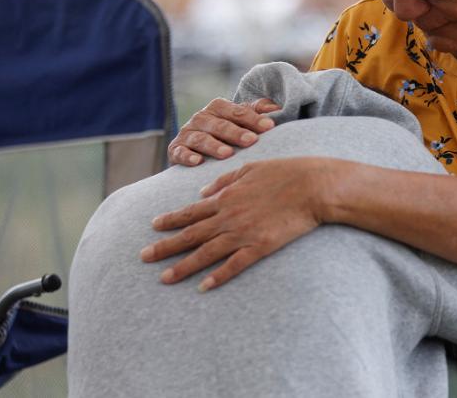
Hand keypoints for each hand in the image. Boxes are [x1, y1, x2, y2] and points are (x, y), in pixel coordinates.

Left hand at [140, 157, 338, 290]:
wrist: (313, 187)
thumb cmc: (286, 173)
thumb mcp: (251, 168)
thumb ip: (225, 180)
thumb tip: (205, 192)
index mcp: (226, 197)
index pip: (191, 211)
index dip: (170, 220)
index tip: (152, 226)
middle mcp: (228, 217)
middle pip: (190, 235)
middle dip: (164, 246)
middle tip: (142, 257)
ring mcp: (243, 233)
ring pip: (205, 253)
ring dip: (183, 266)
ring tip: (164, 278)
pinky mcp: (260, 247)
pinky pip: (234, 265)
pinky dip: (217, 276)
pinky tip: (203, 287)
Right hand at [168, 97, 280, 165]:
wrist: (194, 149)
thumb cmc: (226, 133)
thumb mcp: (240, 120)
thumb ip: (256, 111)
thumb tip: (277, 108)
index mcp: (218, 107)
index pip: (237, 111)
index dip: (253, 118)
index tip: (269, 126)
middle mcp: (201, 117)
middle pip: (220, 124)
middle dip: (236, 132)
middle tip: (251, 141)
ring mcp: (187, 133)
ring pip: (201, 138)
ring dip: (214, 146)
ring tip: (227, 153)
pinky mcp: (175, 149)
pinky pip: (180, 152)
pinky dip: (187, 156)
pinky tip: (198, 162)